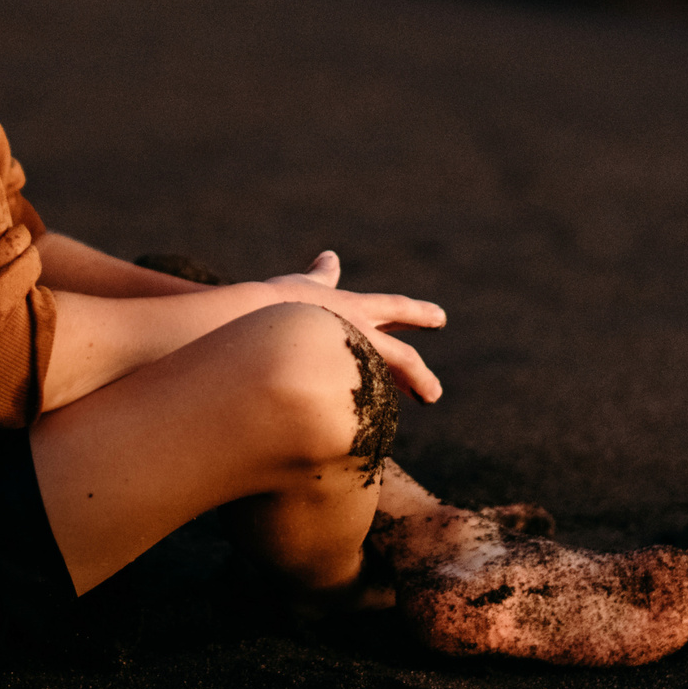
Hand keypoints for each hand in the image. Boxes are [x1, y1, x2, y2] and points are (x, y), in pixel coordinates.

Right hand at [262, 250, 446, 403]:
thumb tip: (331, 258)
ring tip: (426, 402)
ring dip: (409, 390)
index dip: (417, 314)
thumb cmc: (271, 301)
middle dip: (419, 373)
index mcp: (351, 307)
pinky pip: (359, 407)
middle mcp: (358, 333)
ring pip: (387, 382)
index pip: (393, 310)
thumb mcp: (302, 283)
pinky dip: (368, 415)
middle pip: (401, 356)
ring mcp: (347, 362)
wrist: (247, 323)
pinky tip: (375, 430)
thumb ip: (321, 275)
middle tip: (435, 393)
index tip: (440, 318)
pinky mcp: (332, 389)